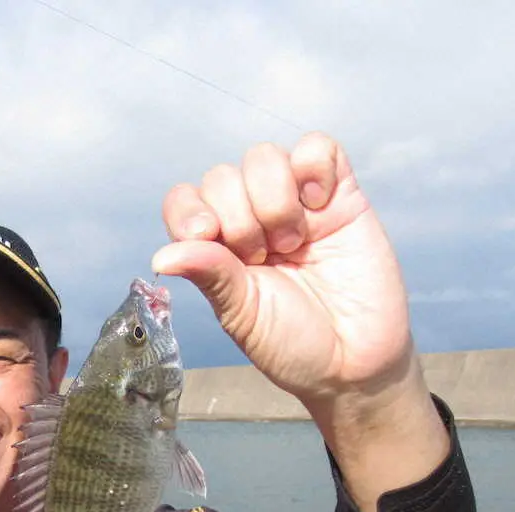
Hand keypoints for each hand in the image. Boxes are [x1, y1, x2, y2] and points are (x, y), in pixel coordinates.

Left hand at [153, 132, 411, 400]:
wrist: (353, 362)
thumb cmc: (293, 344)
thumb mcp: (241, 314)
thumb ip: (209, 275)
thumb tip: (161, 257)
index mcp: (218, 247)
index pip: (185, 201)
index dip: (189, 210)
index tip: (207, 235)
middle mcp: (251, 219)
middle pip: (223, 177)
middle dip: (238, 219)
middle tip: (264, 259)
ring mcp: (295, 203)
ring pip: (264, 157)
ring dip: (272, 200)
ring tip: (292, 243)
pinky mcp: (339, 195)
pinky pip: (318, 147)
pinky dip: (314, 166)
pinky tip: (319, 205)